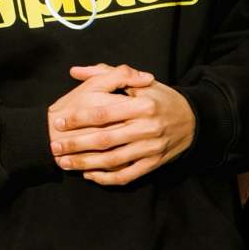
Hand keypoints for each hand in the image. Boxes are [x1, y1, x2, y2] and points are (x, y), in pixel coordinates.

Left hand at [48, 64, 196, 185]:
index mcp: (143, 105)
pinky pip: (126, 175)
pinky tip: (89, 175)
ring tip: (65, 163)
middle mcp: (147, 128)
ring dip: (86, 164)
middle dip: (76, 144)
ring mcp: (151, 148)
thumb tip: (74, 71)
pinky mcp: (153, 163)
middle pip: (105, 140)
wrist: (194, 121)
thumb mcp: (140, 82)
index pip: (104, 113)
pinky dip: (106, 178)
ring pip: (112, 161)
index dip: (79, 119)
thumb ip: (106, 73)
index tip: (61, 122)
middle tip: (55, 146)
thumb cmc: (162, 98)